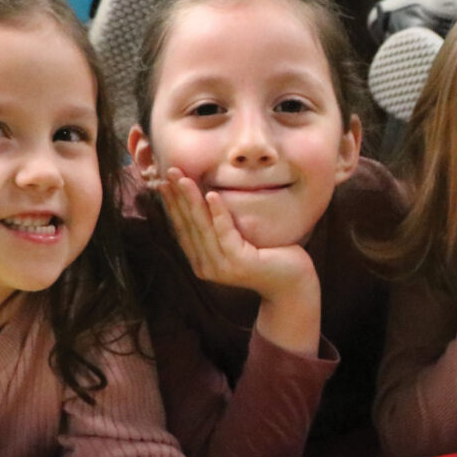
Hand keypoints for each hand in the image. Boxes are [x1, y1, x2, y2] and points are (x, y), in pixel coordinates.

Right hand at [159, 169, 320, 354]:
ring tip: (183, 178)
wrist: (293, 284)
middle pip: (188, 225)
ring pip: (202, 226)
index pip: (182, 228)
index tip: (164, 181)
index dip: (172, 204)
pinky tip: (211, 195)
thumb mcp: (238, 240)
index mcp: (201, 261)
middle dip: (177, 196)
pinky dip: (218, 213)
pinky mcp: (238, 262)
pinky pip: (225, 232)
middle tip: (170, 171)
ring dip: (191, 200)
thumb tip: (208, 197)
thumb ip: (220, 228)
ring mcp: (221, 266)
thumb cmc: (269, 257)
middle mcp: (206, 266)